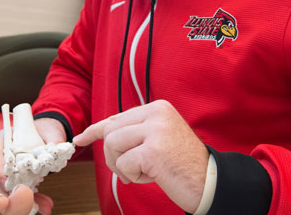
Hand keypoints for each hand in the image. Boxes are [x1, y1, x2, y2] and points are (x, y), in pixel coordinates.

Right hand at [0, 117, 64, 212]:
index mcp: (4, 139)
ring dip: (20, 200)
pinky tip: (41, 205)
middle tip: (24, 201)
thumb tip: (57, 147)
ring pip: (7, 188)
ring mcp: (9, 170)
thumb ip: (54, 138)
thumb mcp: (50, 130)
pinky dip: (30, 201)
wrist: (49, 134)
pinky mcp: (18, 180)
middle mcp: (3, 156)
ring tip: (38, 206)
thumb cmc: (45, 129)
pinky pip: (18, 193)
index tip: (7, 182)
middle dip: (9, 191)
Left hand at [73, 100, 208, 211]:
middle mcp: (157, 113)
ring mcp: (156, 130)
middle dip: (113, 156)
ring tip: (143, 173)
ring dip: (122, 166)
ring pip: (113, 146)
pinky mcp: (153, 150)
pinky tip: (153, 177)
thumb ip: (136, 132)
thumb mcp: (159, 139)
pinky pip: (124, 164)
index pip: (117, 117)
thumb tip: (104, 133)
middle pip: (111, 132)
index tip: (80, 138)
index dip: (96, 130)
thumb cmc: (183, 164)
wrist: (210, 182)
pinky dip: (133, 176)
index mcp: (158, 108)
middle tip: (130, 171)